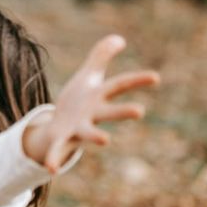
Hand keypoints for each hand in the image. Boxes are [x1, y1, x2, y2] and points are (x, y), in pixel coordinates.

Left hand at [23, 34, 159, 172]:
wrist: (61, 127)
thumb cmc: (79, 100)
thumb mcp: (88, 75)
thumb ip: (101, 56)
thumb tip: (118, 38)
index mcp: (99, 97)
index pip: (120, 85)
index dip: (137, 80)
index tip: (156, 76)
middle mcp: (93, 114)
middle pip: (110, 111)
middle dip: (123, 111)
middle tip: (140, 111)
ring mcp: (79, 128)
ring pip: (89, 132)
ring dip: (96, 135)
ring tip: (105, 140)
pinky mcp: (62, 139)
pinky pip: (58, 150)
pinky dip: (54, 158)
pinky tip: (50, 168)